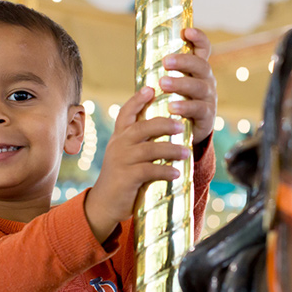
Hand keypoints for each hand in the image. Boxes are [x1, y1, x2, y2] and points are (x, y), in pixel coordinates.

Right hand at [84, 87, 189, 242]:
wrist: (104, 204)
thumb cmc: (122, 178)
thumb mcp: (127, 156)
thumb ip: (141, 143)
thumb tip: (167, 131)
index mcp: (119, 138)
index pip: (126, 113)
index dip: (137, 100)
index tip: (150, 88)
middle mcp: (118, 145)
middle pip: (141, 127)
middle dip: (163, 123)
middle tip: (182, 124)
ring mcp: (121, 161)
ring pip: (149, 149)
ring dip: (170, 150)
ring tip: (187, 152)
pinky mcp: (126, 177)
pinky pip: (148, 171)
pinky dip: (164, 171)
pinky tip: (176, 173)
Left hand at [159, 27, 217, 144]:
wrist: (183, 133)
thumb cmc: (172, 102)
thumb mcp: (169, 84)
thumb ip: (160, 71)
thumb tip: (140, 50)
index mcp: (197, 70)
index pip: (203, 49)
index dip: (198, 38)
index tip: (186, 31)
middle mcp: (206, 81)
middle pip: (201, 66)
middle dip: (184, 61)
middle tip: (165, 61)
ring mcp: (208, 98)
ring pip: (199, 86)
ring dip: (181, 83)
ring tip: (163, 84)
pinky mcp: (207, 116)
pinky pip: (198, 109)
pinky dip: (184, 106)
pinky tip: (172, 107)